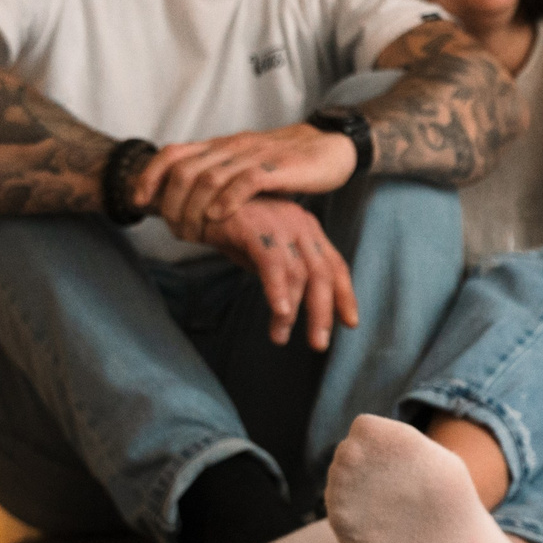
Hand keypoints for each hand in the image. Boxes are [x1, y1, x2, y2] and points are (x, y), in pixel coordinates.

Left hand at [136, 122, 357, 239]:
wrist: (330, 148)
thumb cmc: (286, 164)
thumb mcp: (244, 167)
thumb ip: (219, 179)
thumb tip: (188, 204)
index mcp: (220, 147)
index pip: (172, 154)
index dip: (150, 177)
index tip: (139, 202)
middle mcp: (231, 148)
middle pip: (184, 171)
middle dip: (170, 204)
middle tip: (173, 230)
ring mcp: (253, 156)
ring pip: (208, 178)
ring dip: (194, 210)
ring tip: (193, 234)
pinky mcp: (277, 168)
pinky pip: (245, 182)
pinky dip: (227, 201)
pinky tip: (218, 218)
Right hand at [201, 197, 357, 349]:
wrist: (192, 197)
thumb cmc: (227, 224)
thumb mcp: (261, 250)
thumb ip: (280, 271)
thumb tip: (290, 305)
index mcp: (306, 229)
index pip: (334, 265)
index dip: (344, 296)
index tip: (350, 323)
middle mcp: (300, 224)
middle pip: (323, 274)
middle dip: (324, 313)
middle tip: (319, 344)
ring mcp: (280, 224)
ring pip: (300, 273)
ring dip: (292, 312)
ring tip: (279, 337)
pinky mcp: (256, 227)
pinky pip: (273, 264)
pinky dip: (278, 291)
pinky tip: (279, 312)